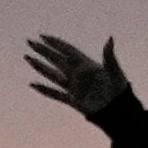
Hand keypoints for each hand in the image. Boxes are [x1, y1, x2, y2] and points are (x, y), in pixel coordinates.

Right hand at [23, 31, 138, 127]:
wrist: (119, 110)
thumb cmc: (119, 89)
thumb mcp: (115, 70)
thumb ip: (109, 55)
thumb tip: (110, 38)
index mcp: (86, 64)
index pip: (67, 50)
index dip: (55, 43)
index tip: (43, 36)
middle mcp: (77, 74)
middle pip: (56, 60)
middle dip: (43, 51)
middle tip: (30, 42)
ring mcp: (74, 87)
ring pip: (52, 75)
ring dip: (40, 67)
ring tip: (28, 58)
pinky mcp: (73, 100)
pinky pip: (55, 94)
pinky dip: (44, 90)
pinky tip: (32, 84)